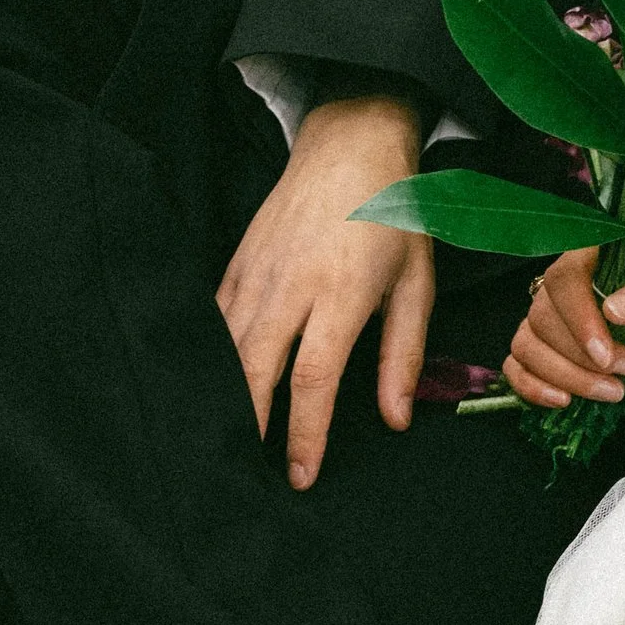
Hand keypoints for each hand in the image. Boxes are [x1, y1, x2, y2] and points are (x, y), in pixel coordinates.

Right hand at [217, 96, 433, 489]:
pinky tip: (207, 394)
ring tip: (223, 447)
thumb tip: (396, 420)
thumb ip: (404, 355)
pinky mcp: (236, 264)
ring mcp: (257, 273)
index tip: (301, 477)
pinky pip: (214, 323)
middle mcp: (291, 285)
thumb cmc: (393, 217)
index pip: (313, 379)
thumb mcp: (417, 283)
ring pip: (226, 351)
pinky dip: (207, 363)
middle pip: (255, 371)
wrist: (350, 145)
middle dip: (248, 430)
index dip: (305, 435)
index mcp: (341, 292)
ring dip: (222, 402)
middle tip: (248, 478)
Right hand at [502, 248, 624, 413]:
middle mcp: (569, 285)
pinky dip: (531, 386)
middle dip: (580, 356)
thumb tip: (615, 307)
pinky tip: (563, 401)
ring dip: (563, 375)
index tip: (605, 355)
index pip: (566, 275)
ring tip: (611, 392)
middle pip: (543, 313)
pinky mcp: (544, 352)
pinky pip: (515, 365)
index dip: (579, 318)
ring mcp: (551, 319)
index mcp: (602, 258)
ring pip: (527, 341)